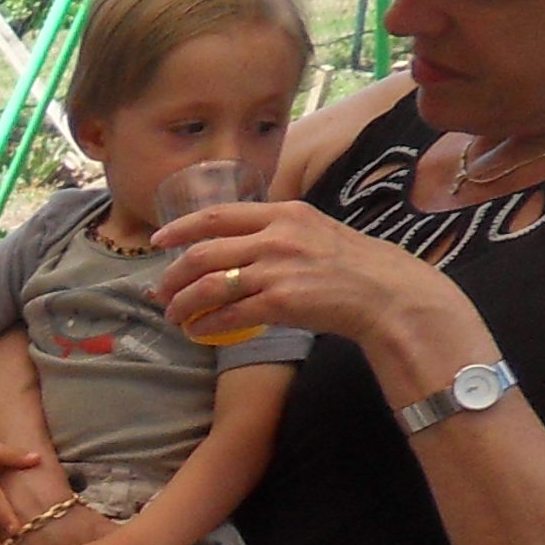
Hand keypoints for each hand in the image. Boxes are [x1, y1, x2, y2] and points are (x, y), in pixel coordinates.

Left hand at [153, 197, 436, 349]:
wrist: (385, 292)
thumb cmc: (349, 264)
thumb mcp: (313, 229)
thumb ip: (275, 229)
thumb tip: (233, 240)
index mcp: (283, 213)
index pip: (217, 215)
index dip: (181, 228)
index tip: (159, 240)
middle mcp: (276, 237)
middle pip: (203, 253)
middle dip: (173, 275)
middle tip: (160, 290)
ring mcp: (277, 269)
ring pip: (208, 285)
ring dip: (182, 303)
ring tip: (174, 314)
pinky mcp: (280, 302)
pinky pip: (228, 314)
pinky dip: (205, 324)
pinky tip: (197, 330)